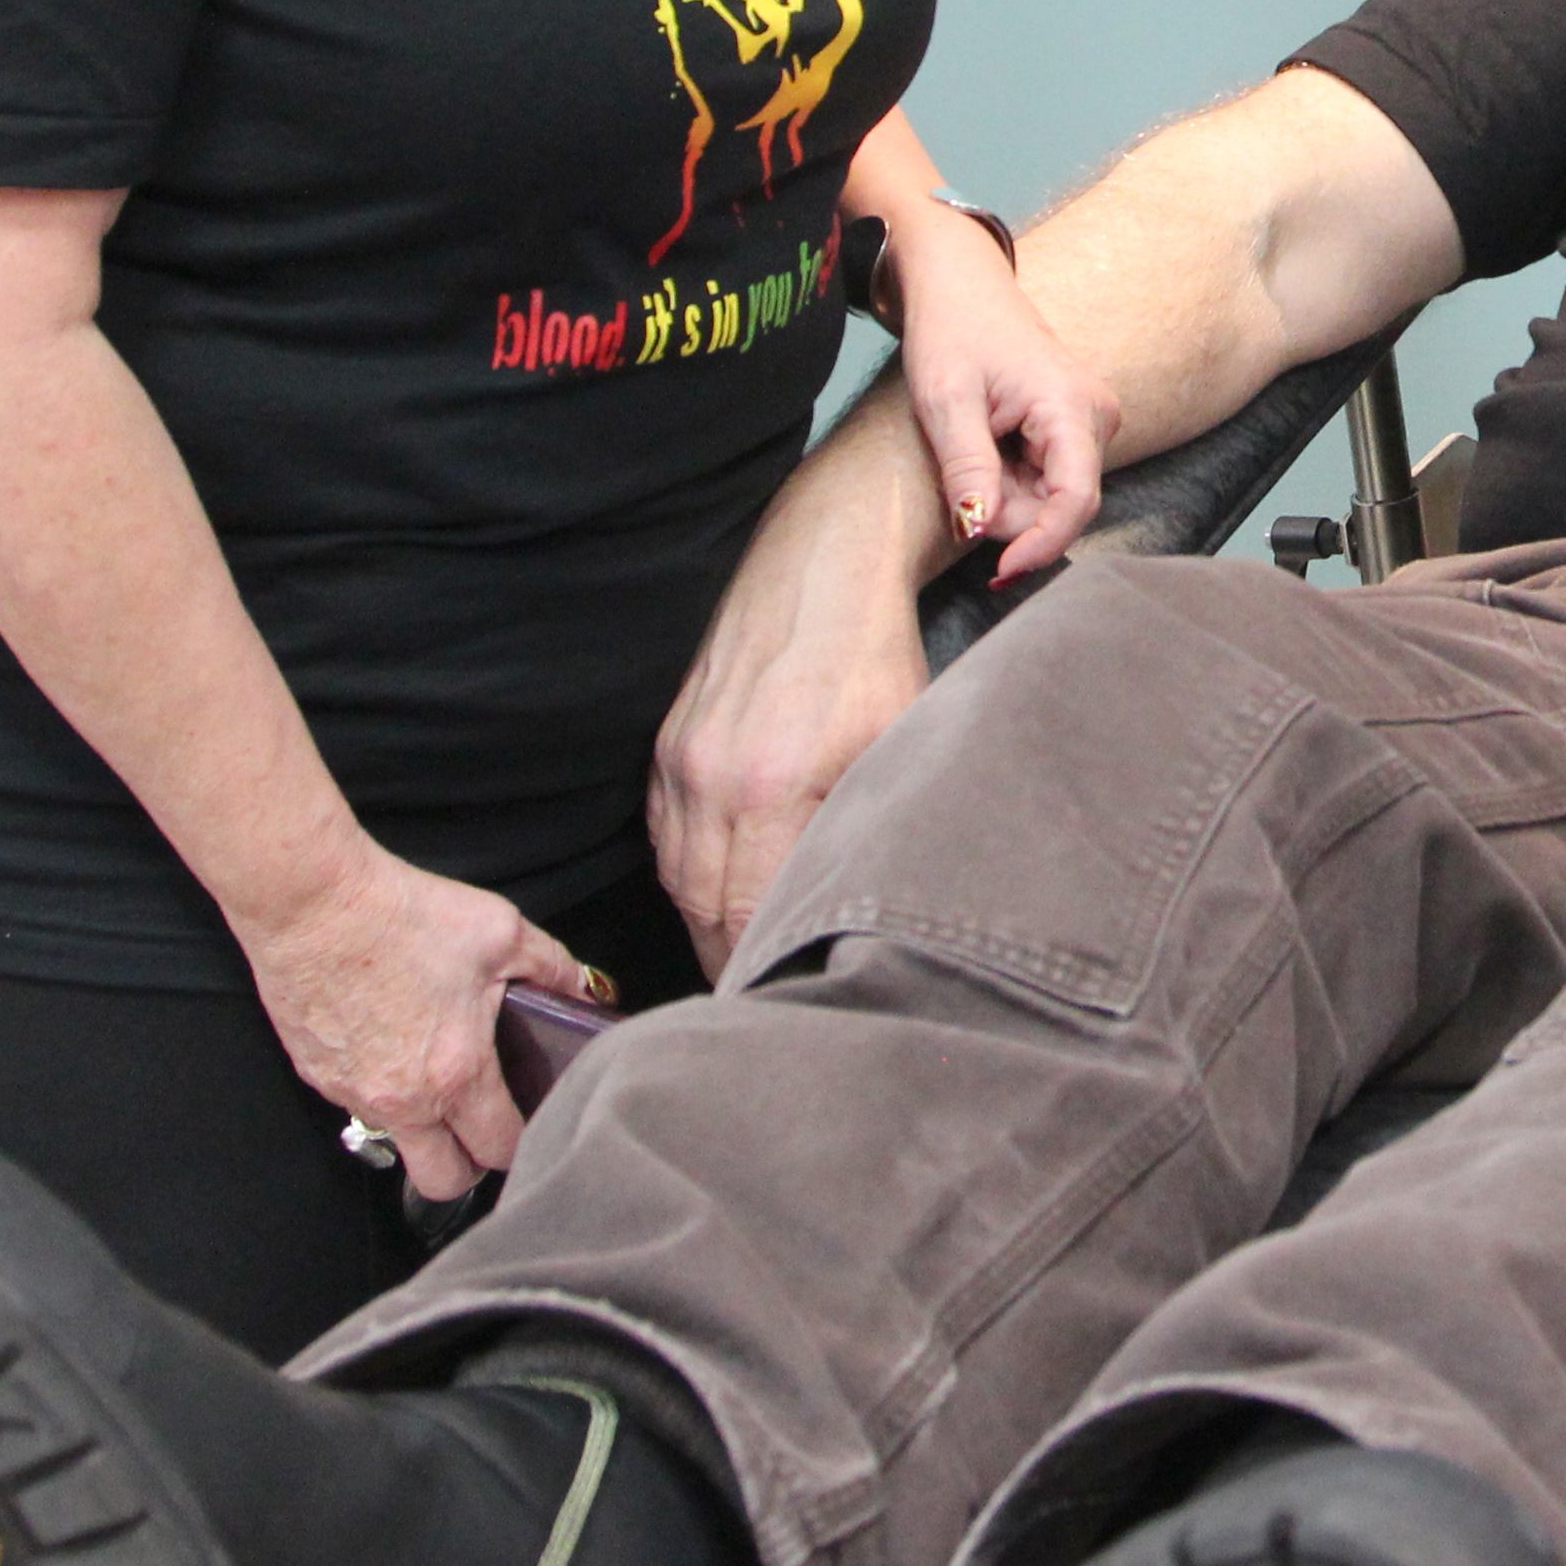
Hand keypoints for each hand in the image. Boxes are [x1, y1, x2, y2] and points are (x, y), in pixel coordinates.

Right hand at [238, 841, 581, 1200]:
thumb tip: (583, 991)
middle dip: (468, 1166)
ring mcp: (352, 1094)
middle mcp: (401, 1100)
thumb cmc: (402, 915)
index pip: (498, 1150)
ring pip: (396, 1145)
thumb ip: (553, 968)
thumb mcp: (500, 932)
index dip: (521, 1143)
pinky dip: (380, 1094)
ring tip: (436, 1076)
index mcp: (455, 1073)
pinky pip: (356, 1109)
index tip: (526, 1124)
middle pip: (442, 1182)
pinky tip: (392, 1046)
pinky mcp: (317, 1077)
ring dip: (421, 1128)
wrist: (312, 903)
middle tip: (481, 1125)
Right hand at [650, 431, 934, 975]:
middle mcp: (710, 780)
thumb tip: (867, 910)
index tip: (787, 1003)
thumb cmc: (876, 654)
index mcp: (771, 786)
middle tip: (765, 1006)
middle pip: (705, 912)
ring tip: (743, 967)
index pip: (751, 916)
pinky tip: (719, 900)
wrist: (820, 560)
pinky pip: (665, 837)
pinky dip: (689, 878)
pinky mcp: (667, 744)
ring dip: (706, 929)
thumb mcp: (901, 741)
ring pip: (678, 881)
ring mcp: (679, 760)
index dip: (766, 969)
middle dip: (732, 965)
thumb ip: (874, 827)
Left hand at [882, 208, 1116, 581]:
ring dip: (1006, 495)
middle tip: (957, 484)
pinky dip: (1010, 480)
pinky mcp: (1076, 427)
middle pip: (1061, 504)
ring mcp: (1090, 421)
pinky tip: (986, 446)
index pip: (1076, 500)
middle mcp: (1095, 415)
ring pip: (1053, 497)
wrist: (959, 285)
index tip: (999, 571)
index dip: (1041, 544)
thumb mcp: (945, 401)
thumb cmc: (951, 330)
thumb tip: (979, 532)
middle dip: (1008, 513)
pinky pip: (1048, 479)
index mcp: (1071, 405)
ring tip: (969, 450)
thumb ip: (967, 469)